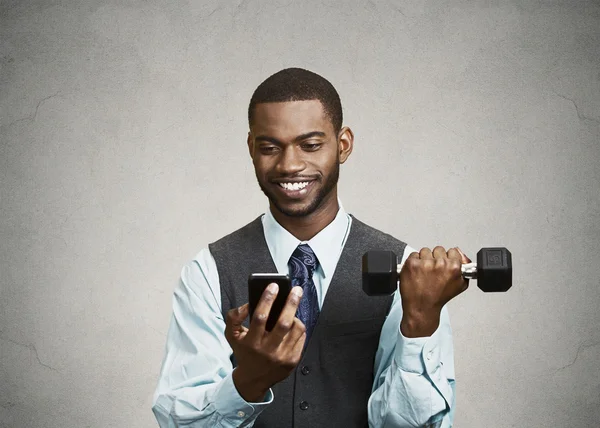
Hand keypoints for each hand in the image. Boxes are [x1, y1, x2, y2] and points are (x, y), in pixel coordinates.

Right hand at [225, 283, 305, 401]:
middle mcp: (268, 351)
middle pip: (283, 323)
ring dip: (296, 316)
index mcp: (251, 342)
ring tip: (292, 311)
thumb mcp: (232, 336)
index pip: (260, 317)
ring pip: (296, 329)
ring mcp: (282, 357)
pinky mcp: (293, 361)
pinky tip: (293, 326)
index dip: (267, 299)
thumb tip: (248, 304)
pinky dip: (299, 328)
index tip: (273, 286)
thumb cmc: (244, 352)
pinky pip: (301, 338)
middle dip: (291, 303)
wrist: (254, 380)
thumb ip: (233, 317)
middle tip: (297, 290)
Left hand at [399, 246, 470, 337]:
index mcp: (453, 267)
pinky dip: (414, 263)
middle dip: (436, 258)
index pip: (452, 251)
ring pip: (425, 251)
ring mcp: (424, 263)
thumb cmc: (438, 298)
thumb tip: (461, 255)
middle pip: (438, 250)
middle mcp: (439, 264)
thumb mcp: (460, 285)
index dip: (447, 258)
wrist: (422, 307)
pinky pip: (413, 255)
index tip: (443, 265)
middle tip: (433, 271)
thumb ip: (465, 268)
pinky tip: (417, 273)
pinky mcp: (412, 264)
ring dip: (424, 259)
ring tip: (424, 273)